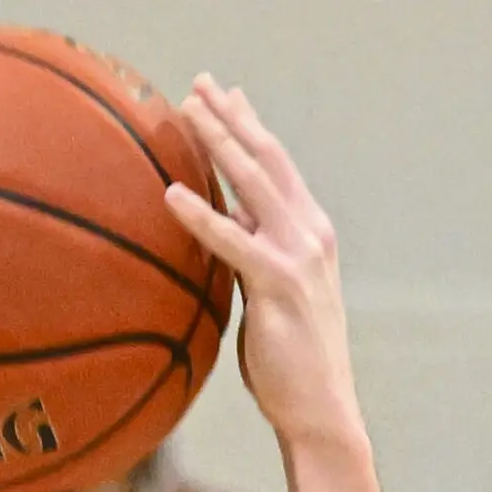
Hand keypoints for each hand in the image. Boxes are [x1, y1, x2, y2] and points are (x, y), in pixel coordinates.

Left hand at [164, 75, 364, 452]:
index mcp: (310, 234)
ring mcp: (298, 256)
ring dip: (218, 142)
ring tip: (185, 111)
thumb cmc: (289, 368)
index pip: (277, 167)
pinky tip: (171, 195)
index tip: (226, 96)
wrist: (320, 409)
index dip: (250, 128)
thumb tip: (224, 237)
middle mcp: (310, 233)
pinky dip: (201, 216)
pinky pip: (232, 242)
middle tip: (199, 83)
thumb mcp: (269, 302)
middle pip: (267, 159)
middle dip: (232, 117)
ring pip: (254, 183)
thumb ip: (251, 263)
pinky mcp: (278, 286)